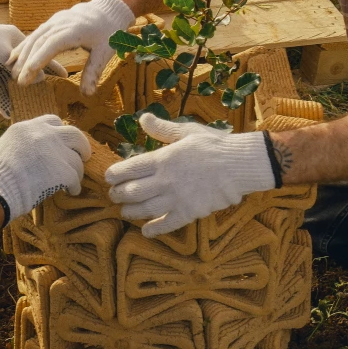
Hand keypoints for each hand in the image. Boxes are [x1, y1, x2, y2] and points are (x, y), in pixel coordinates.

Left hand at [0, 14, 65, 116]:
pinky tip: (5, 111)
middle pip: (24, 69)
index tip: (65, 75)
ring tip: (26, 109)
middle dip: (33, 83)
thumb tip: (39, 79)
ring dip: (14, 94)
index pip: (39, 53)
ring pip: (8, 79)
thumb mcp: (4, 56)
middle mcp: (7, 48)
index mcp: (16, 38)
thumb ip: (21, 69)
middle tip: (46, 96)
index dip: (52, 65)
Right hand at [0, 115, 92, 221]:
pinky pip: (76, 178)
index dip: (60, 133)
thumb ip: (25, 145)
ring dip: (76, 171)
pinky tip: (70, 191)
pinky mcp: (63, 170)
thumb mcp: (7, 147)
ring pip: (77, 159)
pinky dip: (74, 186)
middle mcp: (44, 134)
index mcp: (27, 127)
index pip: (53, 120)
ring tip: (71, 182)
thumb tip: (37, 156)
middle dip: (81, 146)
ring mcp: (55, 151)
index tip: (63, 143)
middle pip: (74, 134)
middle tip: (83, 157)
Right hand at [8, 0, 135, 95]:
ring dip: (22, 54)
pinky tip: (13, 57)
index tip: (28, 76)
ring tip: (12, 72)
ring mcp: (55, 20)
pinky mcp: (52, 22)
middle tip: (18, 81)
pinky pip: (35, 33)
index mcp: (74, 30)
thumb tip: (87, 94)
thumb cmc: (108, 32)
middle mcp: (61, 23)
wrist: (107, 9)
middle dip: (27, 61)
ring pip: (34, 36)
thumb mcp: (106, 52)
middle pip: (39, 41)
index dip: (39, 60)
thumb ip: (94, 71)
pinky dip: (24, 45)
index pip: (52, 45)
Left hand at [104, 113, 274, 236]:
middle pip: (133, 191)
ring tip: (124, 211)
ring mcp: (176, 198)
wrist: (239, 165)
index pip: (130, 168)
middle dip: (119, 194)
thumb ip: (162, 129)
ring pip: (144, 210)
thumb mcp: (187, 131)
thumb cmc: (214, 145)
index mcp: (163, 159)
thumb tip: (143, 118)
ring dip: (130, 212)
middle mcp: (165, 180)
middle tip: (114, 195)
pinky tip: (146, 230)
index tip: (108, 178)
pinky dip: (153, 229)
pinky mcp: (189, 213)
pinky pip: (166, 224)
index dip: (115, 175)